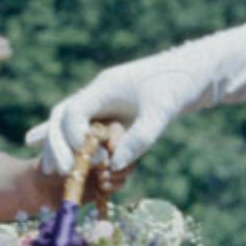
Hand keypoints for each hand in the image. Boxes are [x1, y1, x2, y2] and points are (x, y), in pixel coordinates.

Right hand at [23, 61, 197, 175]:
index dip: (74, 137)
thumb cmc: (178, 85)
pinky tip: (54, 156)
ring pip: (67, 123)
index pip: (74, 112)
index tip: (92, 158)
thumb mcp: (162, 110)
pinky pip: (83, 129)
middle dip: (57, 145)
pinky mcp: (113, 115)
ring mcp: (104, 104)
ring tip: (51, 171)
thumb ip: (140, 138)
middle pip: (62, 117)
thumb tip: (113, 167)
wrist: (195, 73)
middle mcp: (98, 94)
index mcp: (105, 86)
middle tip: (61, 172)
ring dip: (57, 145)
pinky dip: (69, 142)